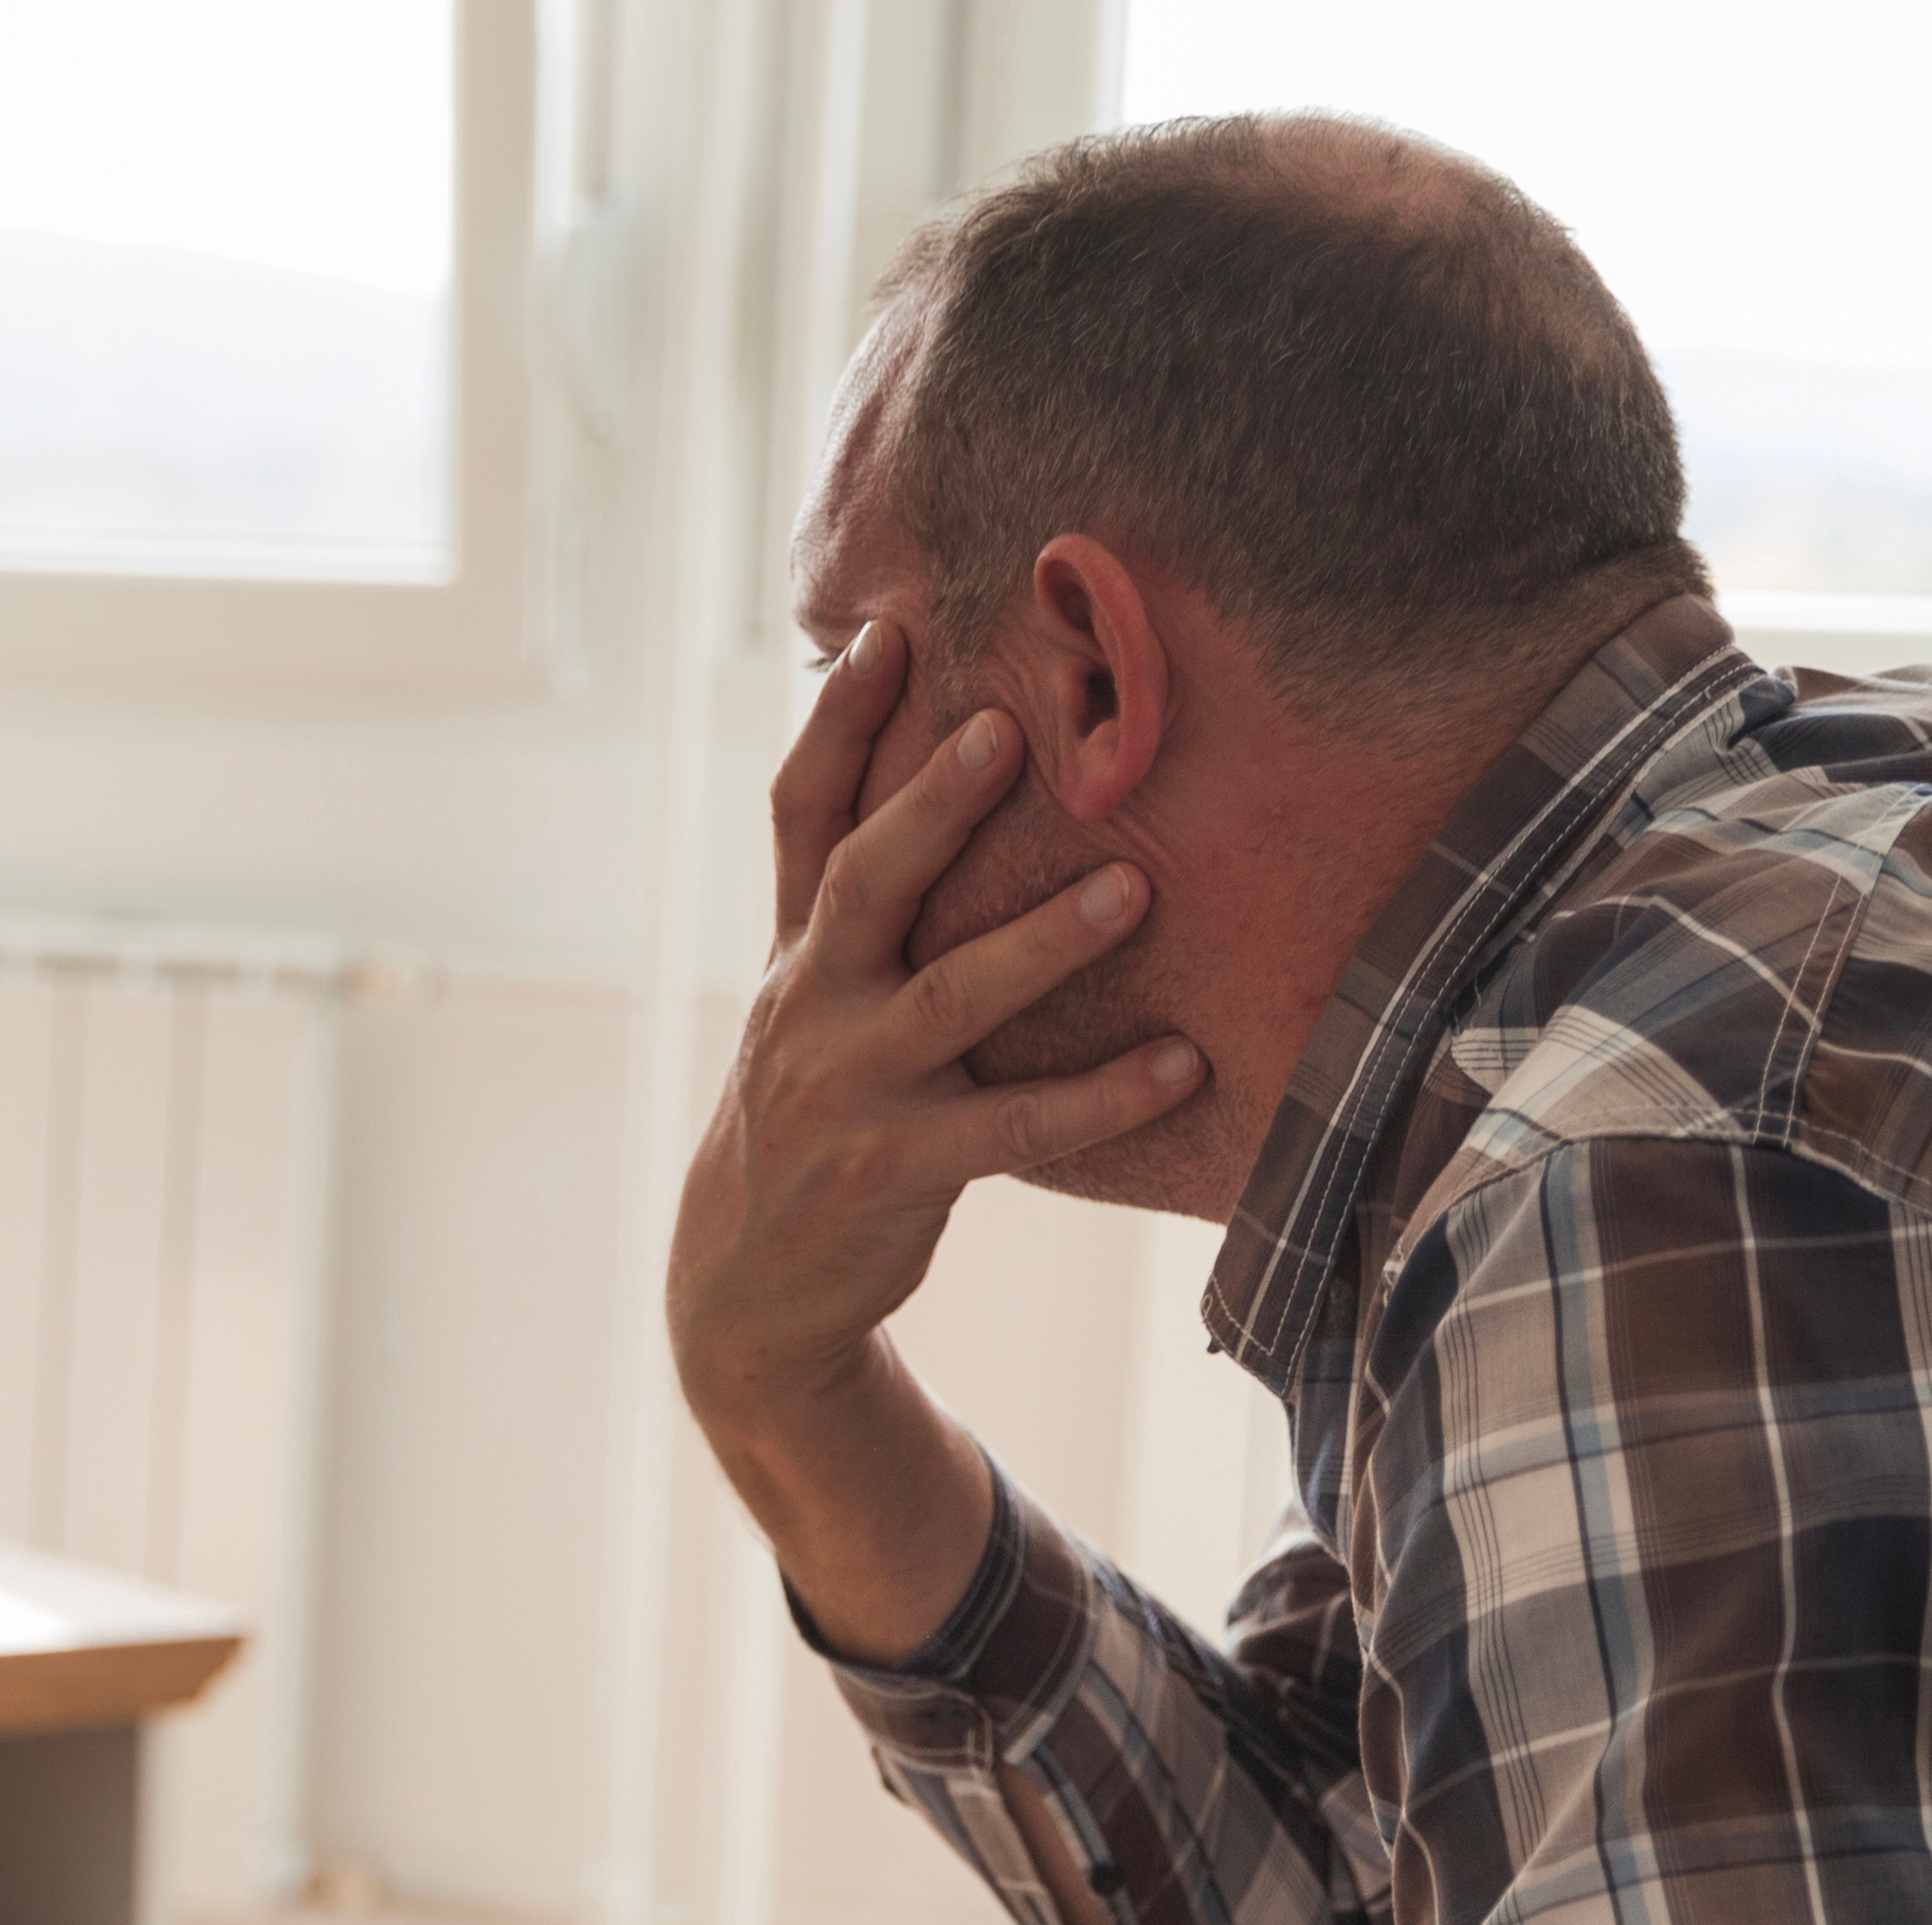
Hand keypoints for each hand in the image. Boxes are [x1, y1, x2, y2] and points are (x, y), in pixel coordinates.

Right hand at [666, 625, 1207, 1655]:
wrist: (749, 1288)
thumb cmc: (814, 1115)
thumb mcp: (806, 1002)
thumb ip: (847, 904)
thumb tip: (917, 773)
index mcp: (795, 951)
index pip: (802, 815)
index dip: (838, 722)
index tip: (889, 630)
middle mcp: (811, 1004)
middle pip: (863, 881)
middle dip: (930, 802)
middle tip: (1004, 729)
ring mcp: (849, 1088)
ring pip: (949, 999)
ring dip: (1040, 943)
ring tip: (1132, 891)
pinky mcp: (896, 1170)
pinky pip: (1012, 1125)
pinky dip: (1100, 1095)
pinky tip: (1182, 1061)